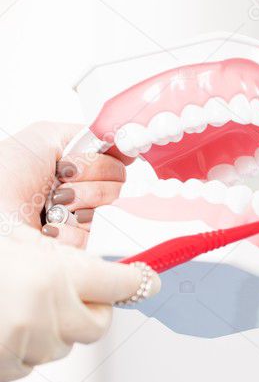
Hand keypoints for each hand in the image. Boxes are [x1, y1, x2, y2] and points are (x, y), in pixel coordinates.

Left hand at [0, 122, 133, 247]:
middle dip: (86, 184)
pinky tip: (50, 226)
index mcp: (77, 170)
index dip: (98, 164)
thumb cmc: (5, 175)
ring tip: (51, 207)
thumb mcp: (45, 136)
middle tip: (57, 186)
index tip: (70, 164)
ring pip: (110, 213)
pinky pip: (96, 238)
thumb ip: (90, 133)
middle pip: (117, 188)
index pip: (117, 166)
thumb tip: (124, 142)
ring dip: (78, 205)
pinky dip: (70, 230)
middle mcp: (82, 194)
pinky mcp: (80, 248)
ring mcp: (82, 223)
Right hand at [0, 226, 160, 381]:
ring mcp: (25, 345)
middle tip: (64, 291)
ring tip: (10, 303)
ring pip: (62, 344)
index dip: (138, 280)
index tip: (151, 278)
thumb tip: (100, 269)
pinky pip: (29, 362)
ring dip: (48, 328)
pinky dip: (18, 347)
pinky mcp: (5, 369)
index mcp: (53, 274)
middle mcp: (46, 313)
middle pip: (98, 323)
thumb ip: (56, 257)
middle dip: (88, 309)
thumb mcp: (12, 240)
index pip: (122, 282)